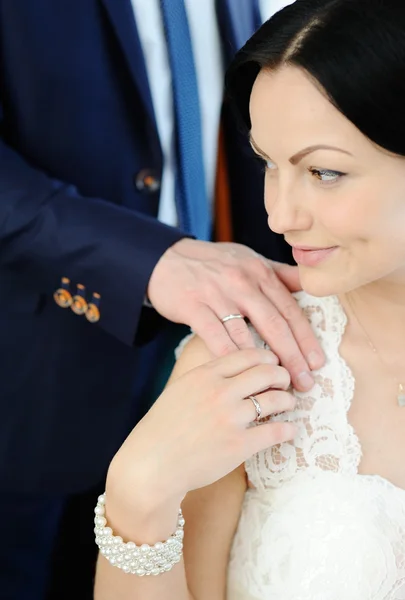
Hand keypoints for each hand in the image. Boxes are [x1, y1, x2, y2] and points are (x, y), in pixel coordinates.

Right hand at [107, 348, 296, 508]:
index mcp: (205, 375)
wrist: (152, 464)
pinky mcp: (239, 445)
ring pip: (276, 400)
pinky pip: (275, 431)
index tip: (272, 364)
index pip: (248, 355)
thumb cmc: (164, 428)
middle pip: (266, 373)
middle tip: (285, 382)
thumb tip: (234, 368)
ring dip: (288, 400)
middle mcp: (220, 392)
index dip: (266, 358)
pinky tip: (289, 430)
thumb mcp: (181, 389)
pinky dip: (288, 429)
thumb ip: (207, 376)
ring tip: (288, 404)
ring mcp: (230, 418)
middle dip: (282, 376)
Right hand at [147, 239, 323, 390]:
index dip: (306, 337)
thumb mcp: (248, 259)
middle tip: (306, 382)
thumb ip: (279, 274)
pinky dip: (229, 355)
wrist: (166, 258)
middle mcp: (242, 281)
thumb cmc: (212, 263)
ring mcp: (216, 293)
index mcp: (260, 272)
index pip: (290, 308)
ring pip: (245, 332)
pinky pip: (214, 335)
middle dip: (293, 355)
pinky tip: (240, 375)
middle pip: (274, 323)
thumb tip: (312, 285)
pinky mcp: (193, 305)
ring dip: (262, 362)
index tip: (318, 362)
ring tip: (277, 385)